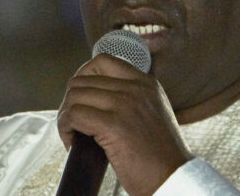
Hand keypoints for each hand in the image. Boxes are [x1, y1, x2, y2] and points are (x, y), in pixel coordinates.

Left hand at [57, 54, 193, 195]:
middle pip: (82, 80)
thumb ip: (129, 98)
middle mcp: (135, 88)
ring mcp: (124, 104)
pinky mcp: (113, 124)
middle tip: (73, 124)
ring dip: (66, 116)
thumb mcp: (151, 112)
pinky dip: (65, 128)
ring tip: (73, 134)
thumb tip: (92, 97)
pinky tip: (73, 143)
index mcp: (145, 83)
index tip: (80, 99)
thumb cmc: (160, 155)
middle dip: (71, 101)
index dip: (82, 78)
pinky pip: (73, 115)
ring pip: (75, 96)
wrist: (174, 178)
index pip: (102, 61)